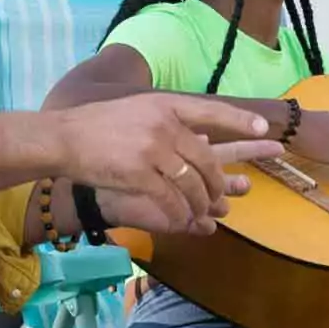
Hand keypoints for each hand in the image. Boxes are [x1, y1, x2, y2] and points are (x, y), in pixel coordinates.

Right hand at [48, 94, 279, 235]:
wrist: (63, 138)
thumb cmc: (97, 127)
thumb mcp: (137, 112)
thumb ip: (165, 123)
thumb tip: (197, 136)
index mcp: (164, 104)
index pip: (210, 110)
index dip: (239, 121)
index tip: (265, 128)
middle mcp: (163, 124)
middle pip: (206, 158)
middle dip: (219, 182)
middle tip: (225, 196)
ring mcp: (152, 149)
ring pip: (192, 182)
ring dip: (201, 202)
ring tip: (205, 212)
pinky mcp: (140, 173)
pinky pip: (172, 199)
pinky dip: (181, 214)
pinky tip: (185, 222)